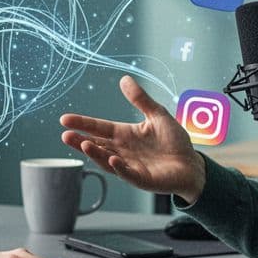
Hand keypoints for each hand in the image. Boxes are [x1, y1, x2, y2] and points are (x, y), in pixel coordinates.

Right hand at [60, 75, 206, 202]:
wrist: (192, 165)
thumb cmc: (174, 141)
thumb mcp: (157, 115)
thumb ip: (140, 99)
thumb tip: (124, 79)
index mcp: (125, 135)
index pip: (100, 128)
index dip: (83, 123)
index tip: (65, 119)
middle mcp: (123, 151)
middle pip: (97, 145)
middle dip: (80, 141)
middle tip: (65, 135)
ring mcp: (131, 166)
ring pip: (107, 160)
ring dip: (95, 153)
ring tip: (83, 144)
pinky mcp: (143, 179)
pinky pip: (128, 174)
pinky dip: (120, 167)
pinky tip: (113, 159)